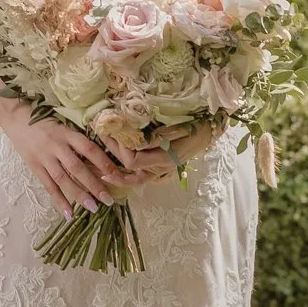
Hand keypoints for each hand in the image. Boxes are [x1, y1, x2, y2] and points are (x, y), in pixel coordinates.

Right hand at [0, 107, 128, 217]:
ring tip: (92, 208)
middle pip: (77, 168)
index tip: (118, 177)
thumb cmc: (47, 123)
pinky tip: (68, 213)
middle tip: (108, 200)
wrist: (17, 119)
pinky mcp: (34, 166)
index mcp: (68, 134)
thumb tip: (101, 163)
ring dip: (78, 195)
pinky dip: (58, 200)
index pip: (90, 149)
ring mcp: (44, 157)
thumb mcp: (65, 127)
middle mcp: (57, 146)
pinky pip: (48, 185)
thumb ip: (79, 143)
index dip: (104, 163)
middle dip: (94, 185)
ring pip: (63, 179)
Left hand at [100, 127, 219, 188]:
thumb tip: (139, 141)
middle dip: (111, 147)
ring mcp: (156, 171)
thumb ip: (160, 137)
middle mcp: (158, 169)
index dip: (121, 146)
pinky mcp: (155, 169)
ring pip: (129, 176)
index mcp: (163, 159)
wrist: (207, 132)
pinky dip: (121, 178)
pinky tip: (107, 175)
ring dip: (111, 161)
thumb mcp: (179, 129)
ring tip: (99, 144)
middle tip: (101, 128)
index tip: (116, 127)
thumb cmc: (195, 128)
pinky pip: (136, 179)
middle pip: (127, 165)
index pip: (133, 159)